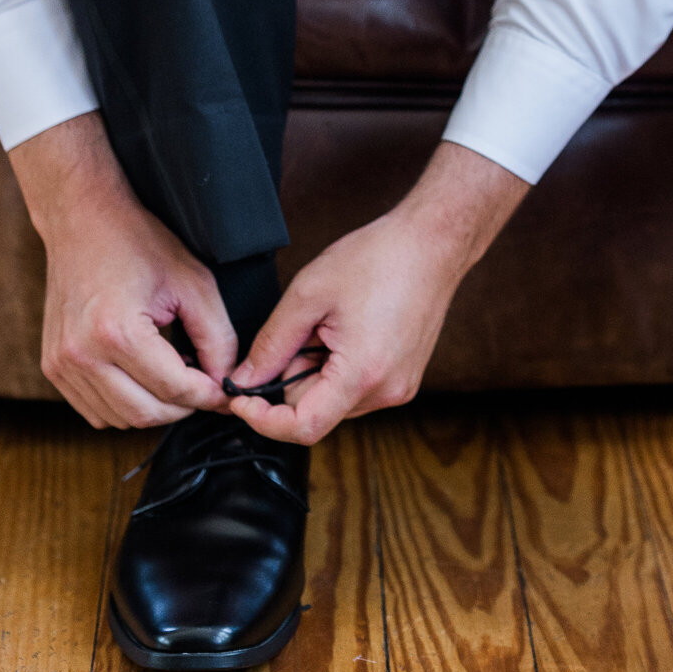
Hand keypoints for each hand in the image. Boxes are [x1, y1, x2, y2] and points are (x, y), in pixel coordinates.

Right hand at [10, 110, 236, 429]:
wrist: (81, 221)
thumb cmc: (138, 243)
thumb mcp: (193, 283)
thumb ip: (218, 338)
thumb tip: (225, 382)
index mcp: (116, 332)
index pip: (174, 390)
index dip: (208, 394)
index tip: (225, 388)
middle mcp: (81, 356)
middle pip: (147, 415)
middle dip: (184, 406)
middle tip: (203, 383)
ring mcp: (61, 365)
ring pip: (120, 420)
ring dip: (154, 408)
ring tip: (173, 374)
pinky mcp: (52, 368)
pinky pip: (96, 411)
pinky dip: (125, 405)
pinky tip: (142, 377)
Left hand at [229, 141, 527, 444]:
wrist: (432, 243)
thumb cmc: (377, 258)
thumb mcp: (309, 293)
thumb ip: (271, 343)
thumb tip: (244, 378)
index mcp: (362, 373)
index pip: (303, 428)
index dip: (264, 420)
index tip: (241, 398)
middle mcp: (386, 392)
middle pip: (315, 411)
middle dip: (292, 378)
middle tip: (301, 330)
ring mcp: (399, 389)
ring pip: (333, 401)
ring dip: (316, 372)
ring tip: (329, 324)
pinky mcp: (404, 380)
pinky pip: (355, 389)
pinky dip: (338, 369)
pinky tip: (348, 330)